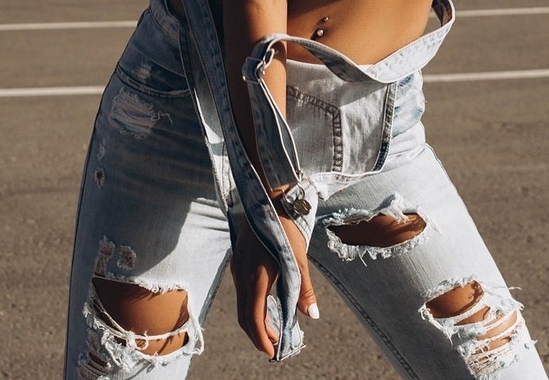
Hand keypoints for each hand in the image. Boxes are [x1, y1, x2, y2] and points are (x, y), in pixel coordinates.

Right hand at [229, 210, 318, 356]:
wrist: (269, 196)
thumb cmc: (287, 226)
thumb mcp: (298, 259)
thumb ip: (303, 289)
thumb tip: (311, 316)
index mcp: (256, 276)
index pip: (253, 318)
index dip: (261, 338)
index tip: (273, 352)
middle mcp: (241, 274)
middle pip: (244, 315)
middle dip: (257, 334)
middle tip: (274, 345)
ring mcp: (237, 266)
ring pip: (241, 303)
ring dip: (254, 320)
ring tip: (272, 328)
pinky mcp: (238, 260)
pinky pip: (241, 291)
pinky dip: (251, 305)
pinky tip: (265, 304)